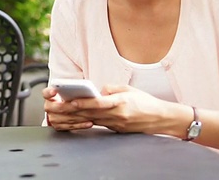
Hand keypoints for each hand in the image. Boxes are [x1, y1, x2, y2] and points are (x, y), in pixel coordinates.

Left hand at [44, 84, 172, 133]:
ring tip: (61, 113)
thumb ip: (111, 88)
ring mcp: (116, 124)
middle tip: (58, 108)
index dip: (84, 103)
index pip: (99, 103)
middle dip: (73, 110)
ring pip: (92, 120)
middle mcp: (117, 115)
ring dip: (76, 116)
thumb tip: (97, 91)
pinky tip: (75, 119)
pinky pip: (98, 124)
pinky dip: (86, 121)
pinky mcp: (116, 129)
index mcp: (121, 102)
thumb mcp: (128, 89)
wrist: (160, 118)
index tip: (72, 101)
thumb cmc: (145, 102)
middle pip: (91, 113)